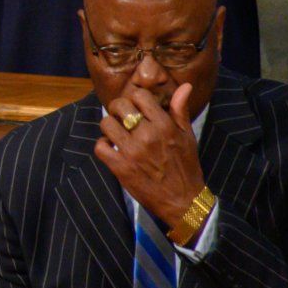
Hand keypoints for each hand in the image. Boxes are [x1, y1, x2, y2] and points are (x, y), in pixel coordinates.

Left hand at [95, 82, 209, 230]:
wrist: (183, 201)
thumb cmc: (186, 167)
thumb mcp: (188, 137)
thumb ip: (180, 110)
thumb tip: (184, 86)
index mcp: (164, 126)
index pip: (139, 95)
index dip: (135, 99)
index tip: (137, 107)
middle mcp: (147, 136)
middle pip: (119, 106)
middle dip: (119, 109)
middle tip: (123, 118)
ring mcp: (131, 152)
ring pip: (106, 123)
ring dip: (110, 127)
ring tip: (118, 134)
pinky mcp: (120, 167)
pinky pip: (100, 146)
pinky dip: (103, 146)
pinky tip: (112, 149)